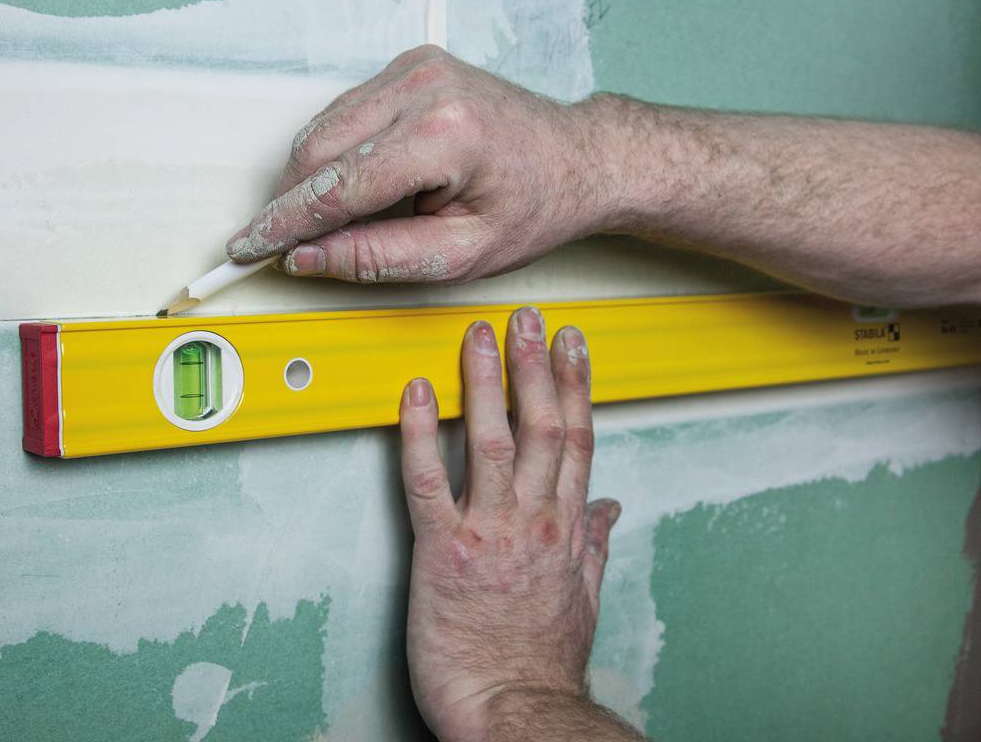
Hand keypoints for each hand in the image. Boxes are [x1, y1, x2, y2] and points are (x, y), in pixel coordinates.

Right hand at [225, 46, 621, 283]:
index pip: (336, 186)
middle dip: (291, 203)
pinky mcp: (410, 66)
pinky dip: (334, 154)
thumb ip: (377, 257)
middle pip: (317, 150)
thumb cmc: (534, 205)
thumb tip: (307, 257)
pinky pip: (345, 113)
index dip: (283, 223)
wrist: (576, 158)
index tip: (247, 248)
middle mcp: (424, 88)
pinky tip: (356, 185)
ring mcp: (415, 69)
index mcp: (443, 135)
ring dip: (311, 179)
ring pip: (323, 127)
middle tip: (281, 245)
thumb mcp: (461, 254)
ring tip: (334, 220)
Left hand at [397, 306, 621, 741]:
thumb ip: (593, 545)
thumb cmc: (539, 661)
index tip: (572, 346)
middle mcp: (533, 520)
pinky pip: (428, 481)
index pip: (576, 439)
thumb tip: (606, 509)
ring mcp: (489, 532)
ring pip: (491, 440)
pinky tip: (416, 394)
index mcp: (565, 528)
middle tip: (526, 319)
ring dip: (485, 383)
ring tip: (478, 337)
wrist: (514, 708)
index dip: (574, 386)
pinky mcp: (444, 552)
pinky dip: (420, 434)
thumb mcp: (581, 599)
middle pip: (541, 426)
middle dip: (534, 365)